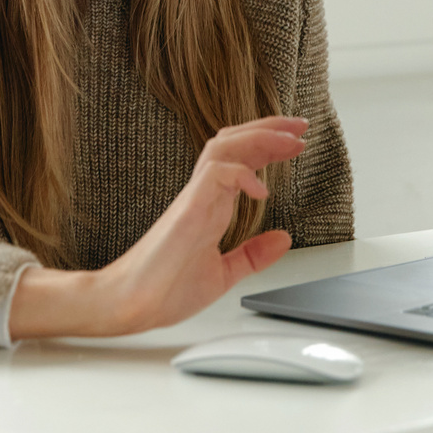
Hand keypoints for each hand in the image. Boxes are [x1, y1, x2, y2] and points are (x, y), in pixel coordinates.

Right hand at [7, 116, 306, 339]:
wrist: (132, 306)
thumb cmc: (165, 289)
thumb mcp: (224, 273)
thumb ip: (252, 255)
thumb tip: (283, 238)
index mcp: (211, 205)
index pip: (240, 158)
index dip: (268, 144)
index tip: (297, 141)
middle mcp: (202, 194)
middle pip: (233, 142)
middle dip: (269, 129)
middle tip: (301, 127)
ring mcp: (193, 199)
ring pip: (223, 147)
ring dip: (259, 138)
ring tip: (289, 140)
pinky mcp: (188, 210)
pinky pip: (215, 175)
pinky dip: (242, 173)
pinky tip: (261, 188)